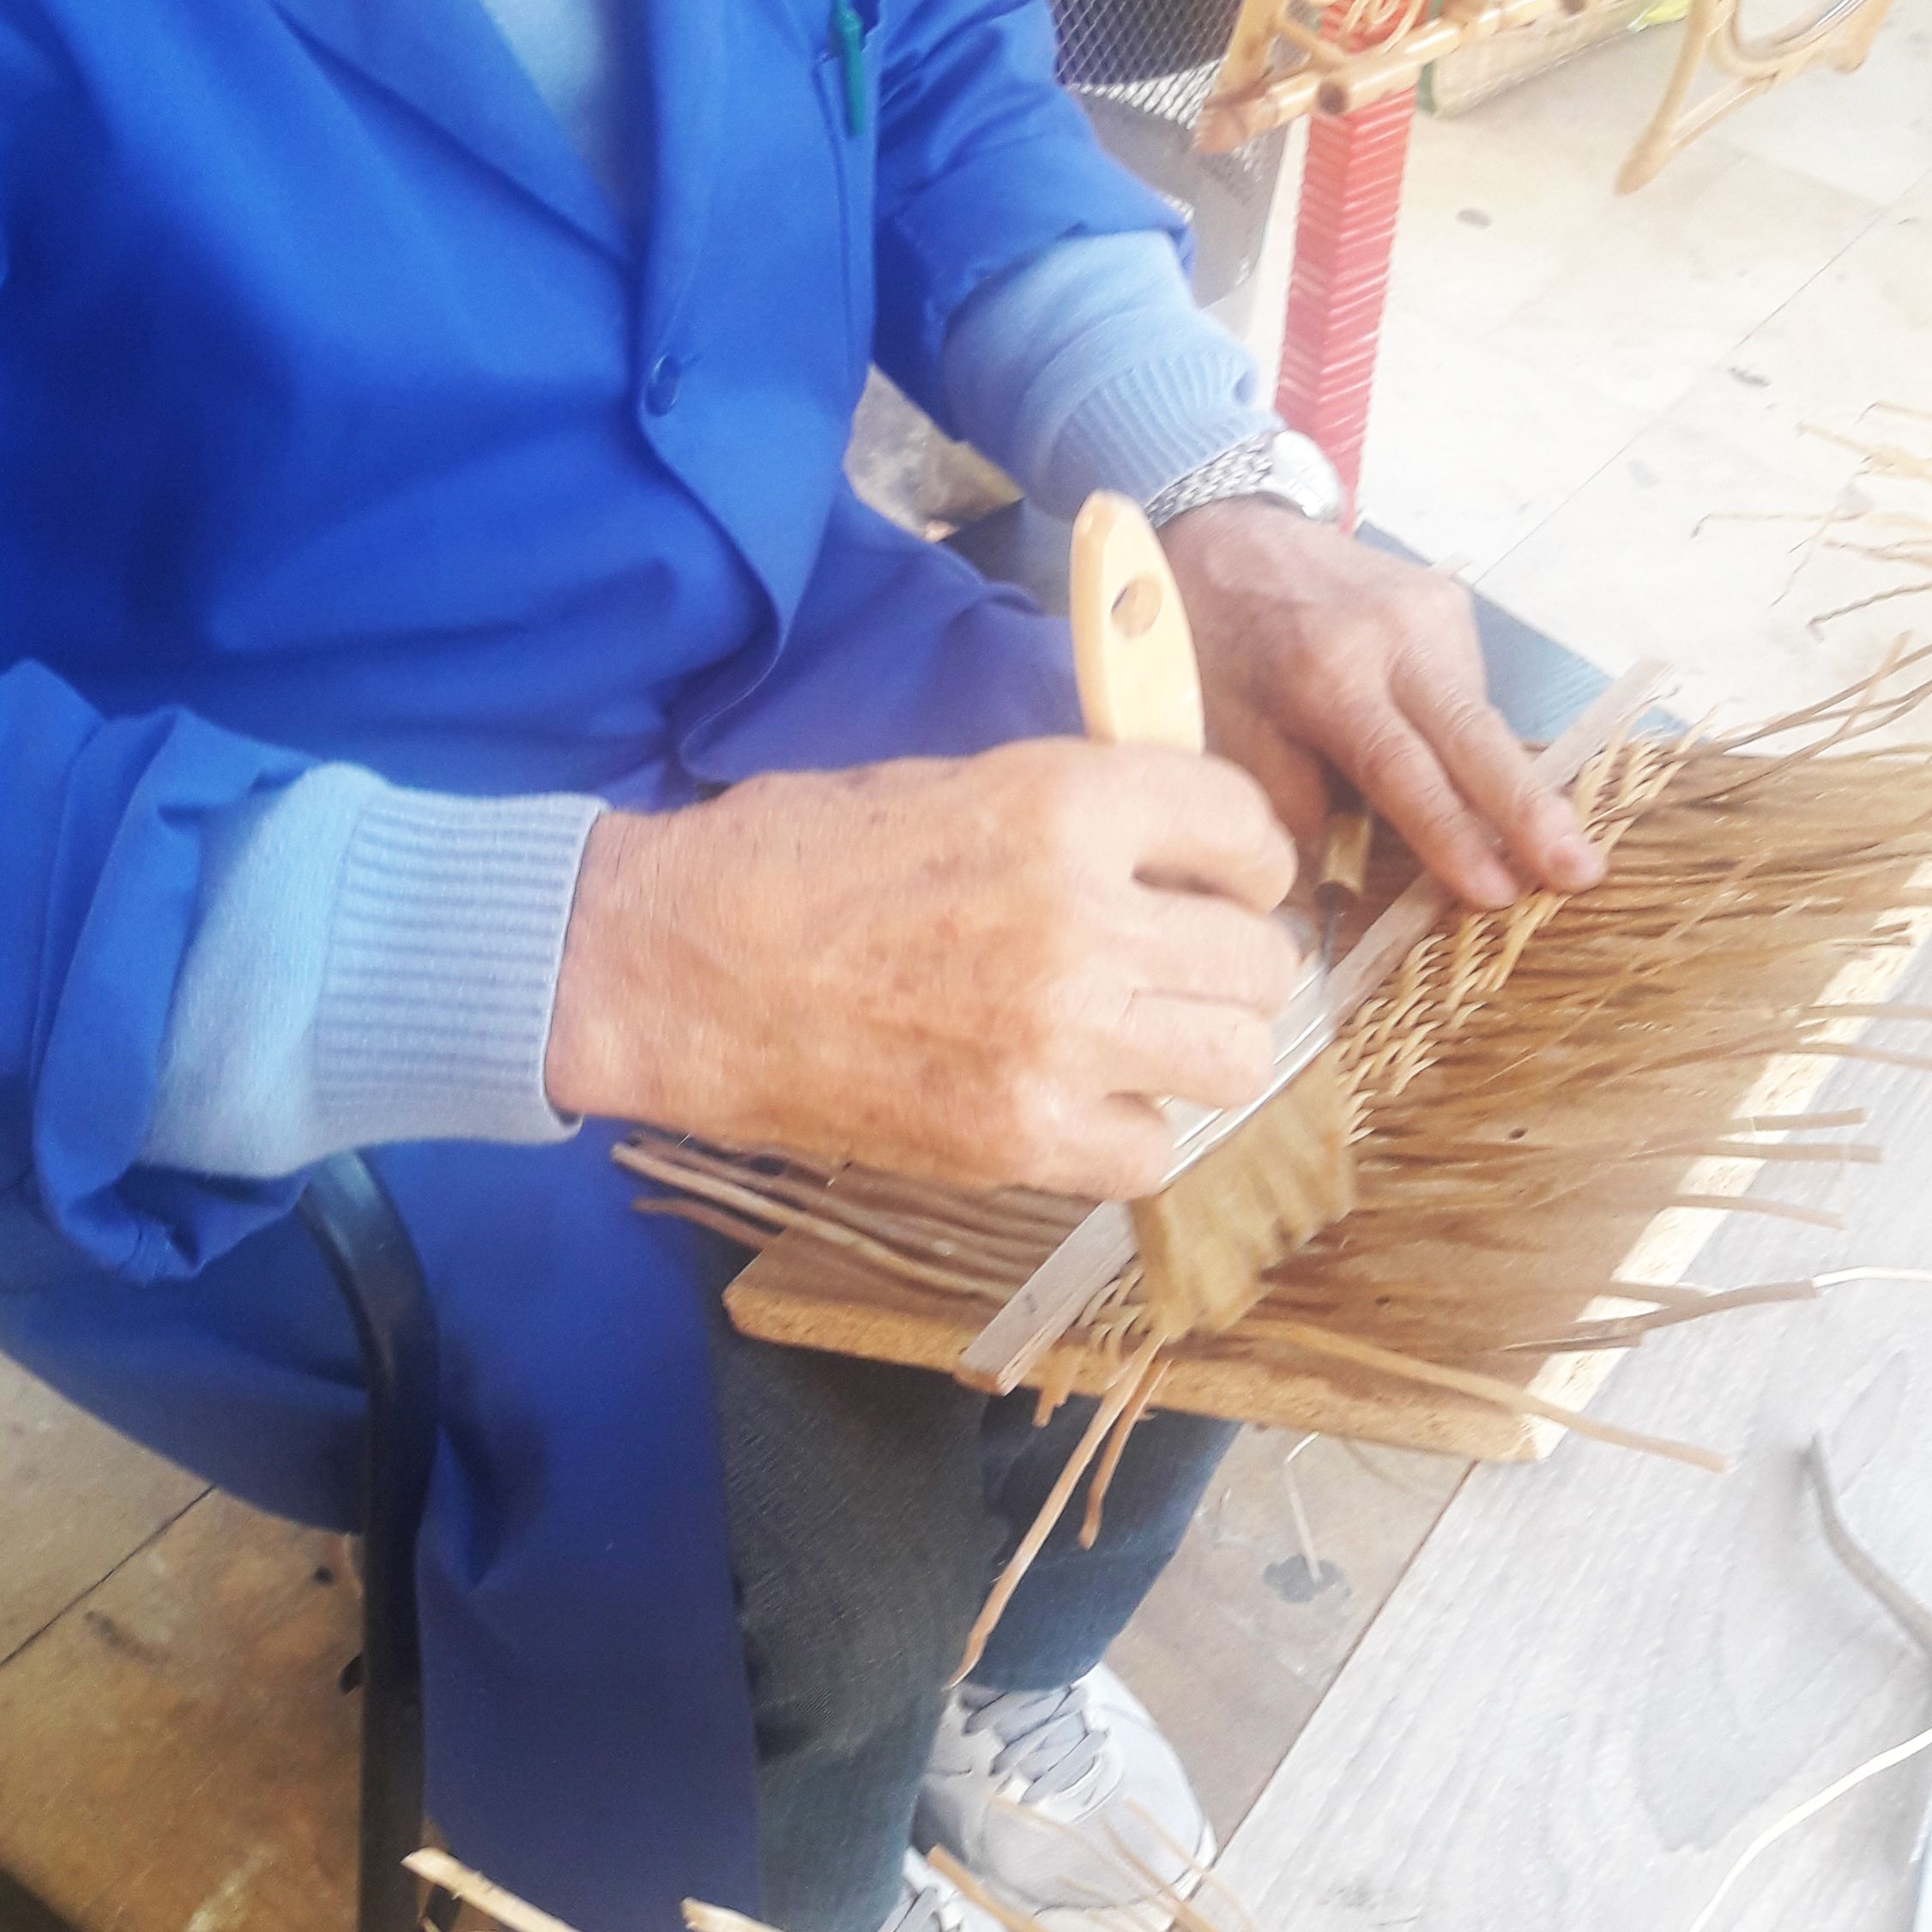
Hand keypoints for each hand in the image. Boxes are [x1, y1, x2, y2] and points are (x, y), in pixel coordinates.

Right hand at [545, 741, 1300, 1198]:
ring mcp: (1056, 1038)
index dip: (1248, 858)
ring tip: (1146, 1035)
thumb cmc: (792, 856)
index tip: (1229, 878)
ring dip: (1200, 1047)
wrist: (672, 965)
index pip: (1246, 827)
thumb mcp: (949, 780)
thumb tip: (1174, 842)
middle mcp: (1081, 919)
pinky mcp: (1017, 1138)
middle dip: (1233, 959)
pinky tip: (1082, 1098)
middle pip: (1259, 959)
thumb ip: (1073, 812)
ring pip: (1234, 1061)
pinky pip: (1154, 1151)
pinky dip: (1131, 1130)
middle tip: (1186, 965)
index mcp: (1062, 803)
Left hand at [1158, 502, 1604, 909]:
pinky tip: (1470, 770)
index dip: (1450, 835)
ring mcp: (1433, 611)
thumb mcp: (1229, 728)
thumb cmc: (1220, 640)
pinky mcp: (1449, 602)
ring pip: (1480, 719)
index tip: (1495, 891)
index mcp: (1328, 674)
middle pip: (1475, 738)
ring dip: (1508, 787)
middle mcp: (1393, 637)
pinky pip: (1469, 690)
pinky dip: (1470, 739)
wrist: (1232, 530)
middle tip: (1581, 872)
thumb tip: (1346, 877)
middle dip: (1531, 812)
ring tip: (1544, 847)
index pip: (1402, 770)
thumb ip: (1290, 801)